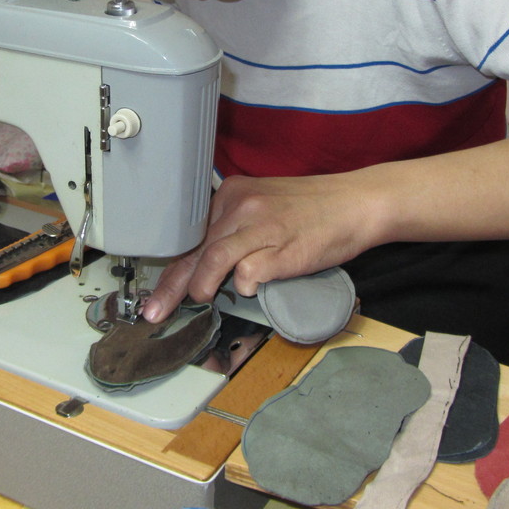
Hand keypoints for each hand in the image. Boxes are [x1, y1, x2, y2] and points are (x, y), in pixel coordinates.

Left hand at [138, 127, 508, 323]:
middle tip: (152, 313)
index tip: (153, 294)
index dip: (171, 267)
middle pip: (194, 249)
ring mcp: (261, 225)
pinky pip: (252, 269)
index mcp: (230, 194)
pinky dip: (244, 283)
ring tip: (195, 302)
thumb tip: (201, 268)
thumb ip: (231, 230)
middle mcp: (240, 205)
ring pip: (214, 256)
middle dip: (171, 285)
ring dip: (199, 284)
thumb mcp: (263, 207)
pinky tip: (244, 291)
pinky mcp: (282, 246)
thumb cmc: (310, 211)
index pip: (189, 234)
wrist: (356, 202)